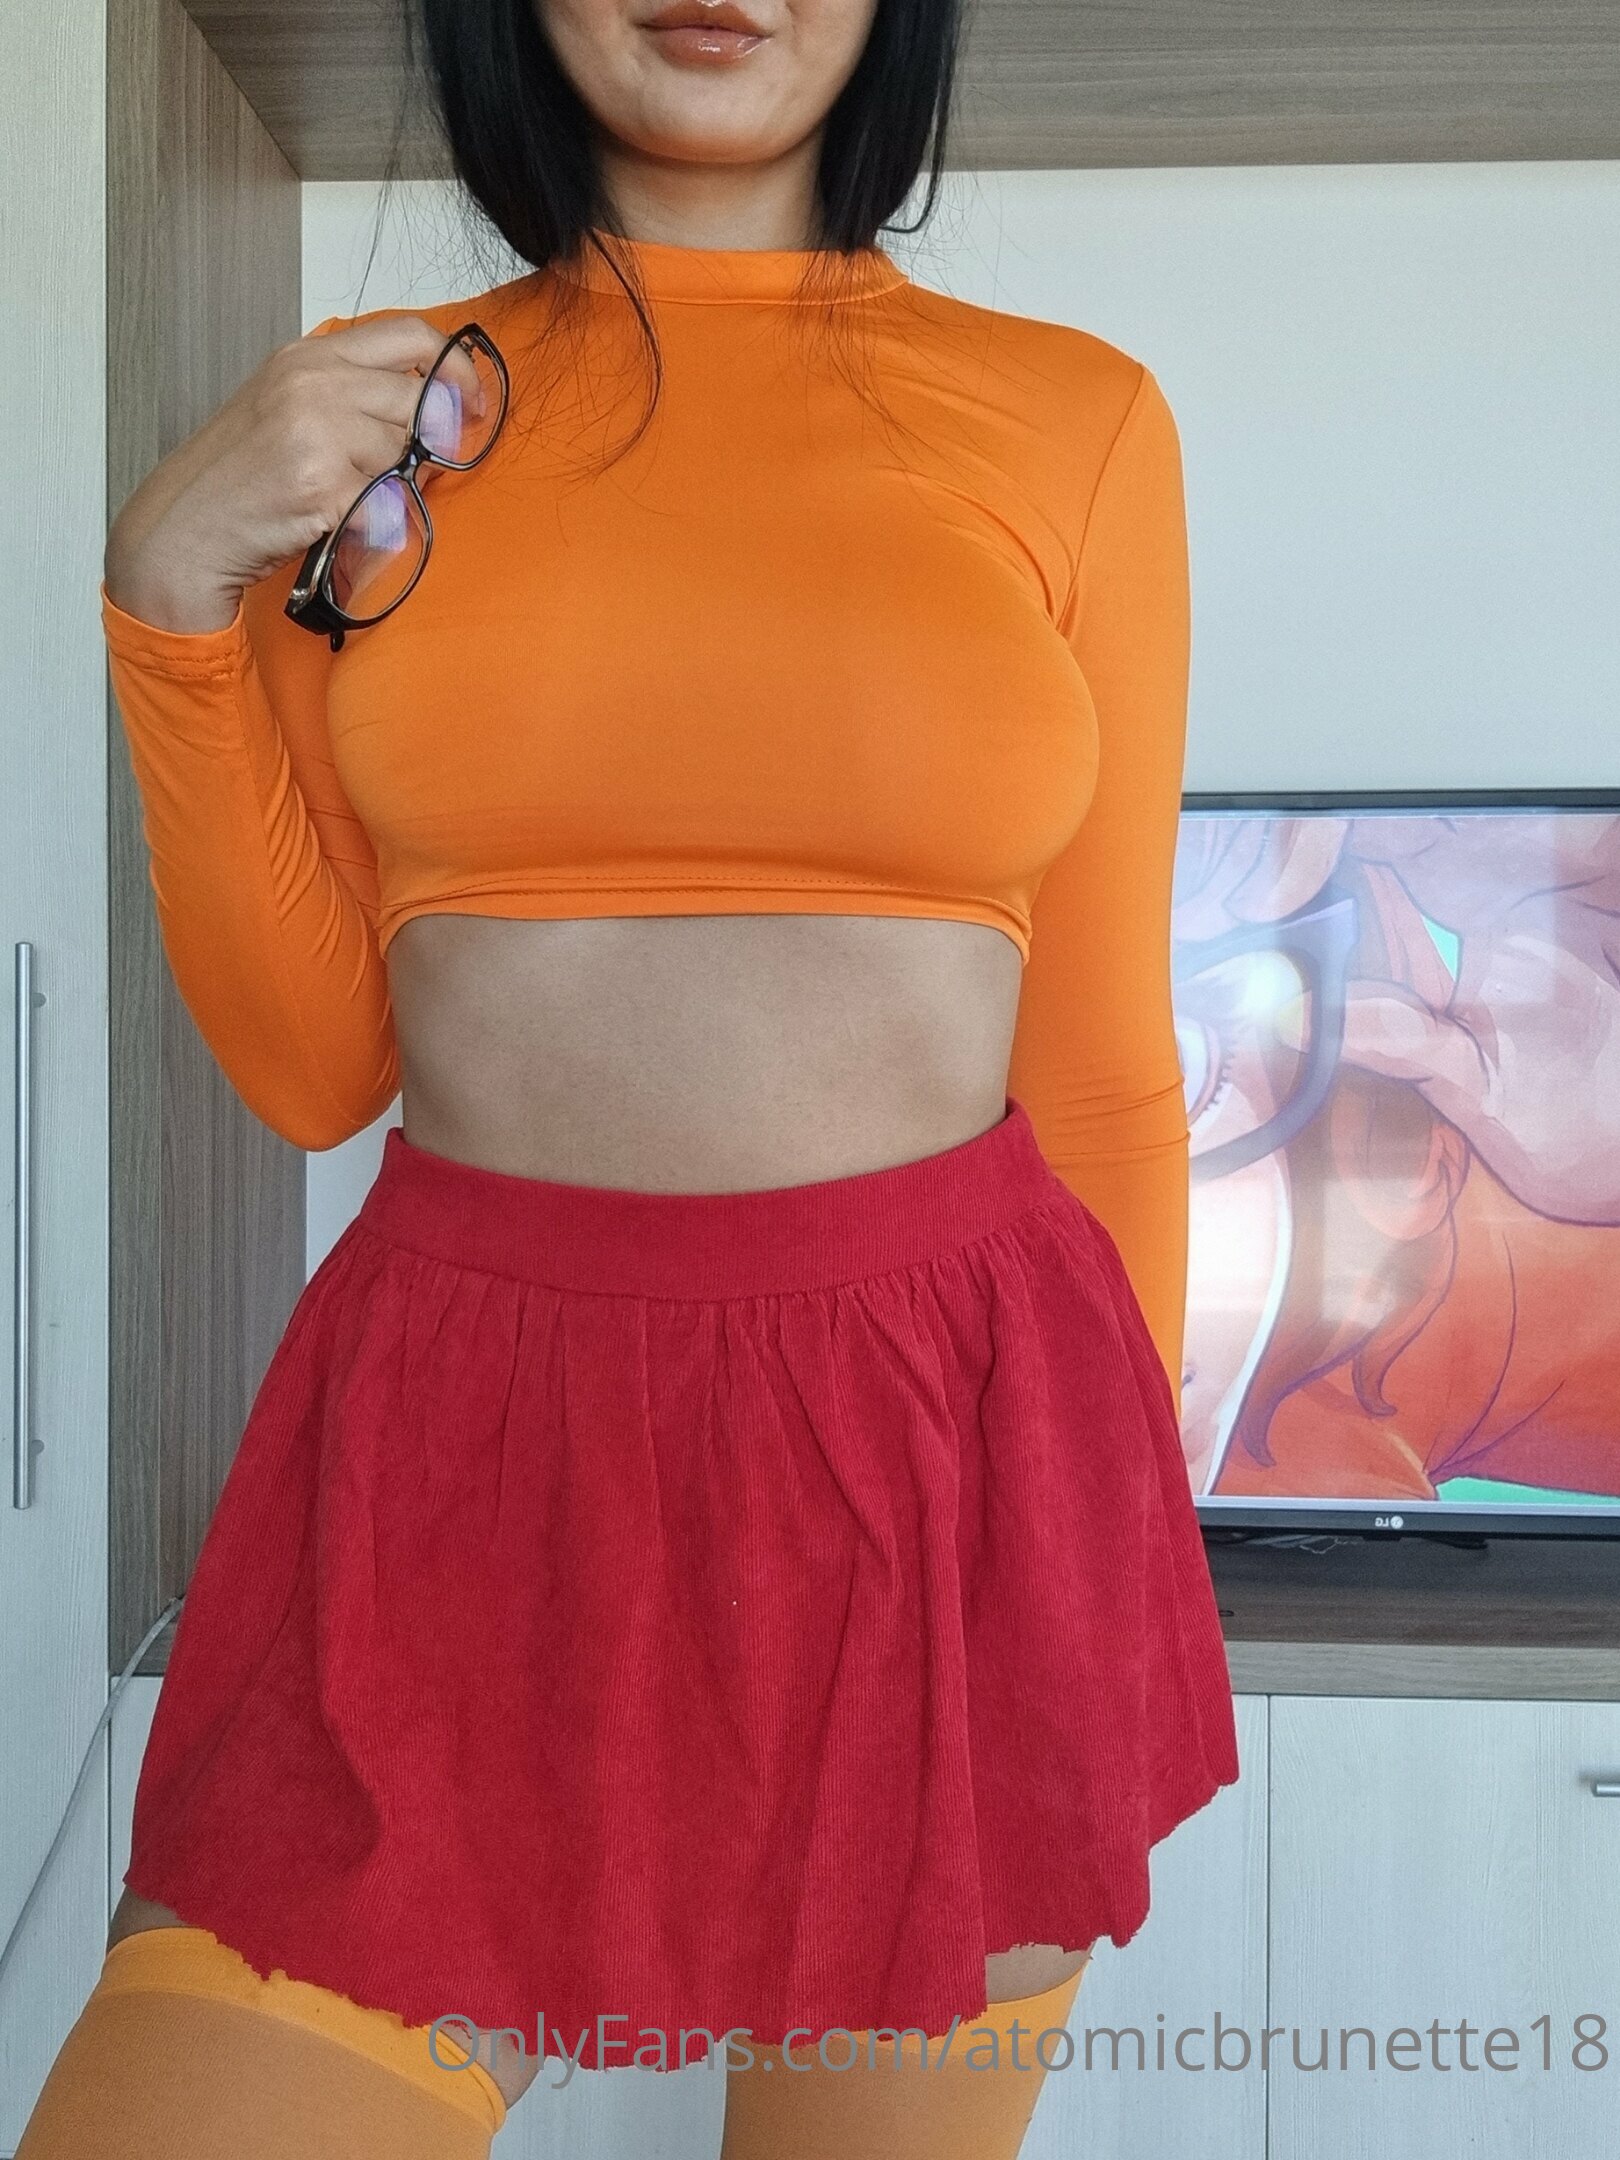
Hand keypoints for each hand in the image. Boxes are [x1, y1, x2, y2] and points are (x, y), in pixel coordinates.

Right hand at [103, 316, 487, 635]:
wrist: (185, 527)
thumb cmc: (239, 475)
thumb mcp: (289, 405)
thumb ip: (354, 393)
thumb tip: (437, 404)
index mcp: (310, 356)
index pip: (409, 334)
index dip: (455, 366)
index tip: (470, 400)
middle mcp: (314, 383)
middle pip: (419, 399)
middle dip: (422, 441)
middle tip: (395, 469)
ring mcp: (318, 432)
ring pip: (405, 453)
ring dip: (390, 482)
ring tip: (343, 492)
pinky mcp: (323, 485)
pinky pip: (386, 502)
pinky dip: (372, 519)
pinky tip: (334, 518)